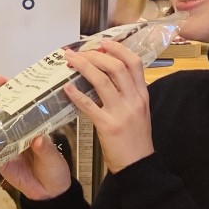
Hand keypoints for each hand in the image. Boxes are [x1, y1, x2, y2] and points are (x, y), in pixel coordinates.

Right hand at [0, 76, 71, 199]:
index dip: (9, 90)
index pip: (19, 103)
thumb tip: (37, 139)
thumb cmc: (54, 170)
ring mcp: (5, 144)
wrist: (49, 194)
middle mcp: (16, 131)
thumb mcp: (53, 158)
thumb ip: (45, 149)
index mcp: (31, 125)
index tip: (0, 80)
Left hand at [62, 39, 152, 172]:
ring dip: (84, 67)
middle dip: (95, 55)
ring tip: (70, 61)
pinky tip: (66, 87)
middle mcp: (134, 100)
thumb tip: (105, 75)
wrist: (139, 166)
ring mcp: (121, 112)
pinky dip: (77, 94)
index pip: (134, 63)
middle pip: (116, 67)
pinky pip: (89, 105)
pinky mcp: (108, 126)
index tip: (102, 42)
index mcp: (142, 95)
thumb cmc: (135, 139)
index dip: (118, 49)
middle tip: (79, 52)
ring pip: (102, 81)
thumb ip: (126, 93)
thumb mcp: (138, 111)